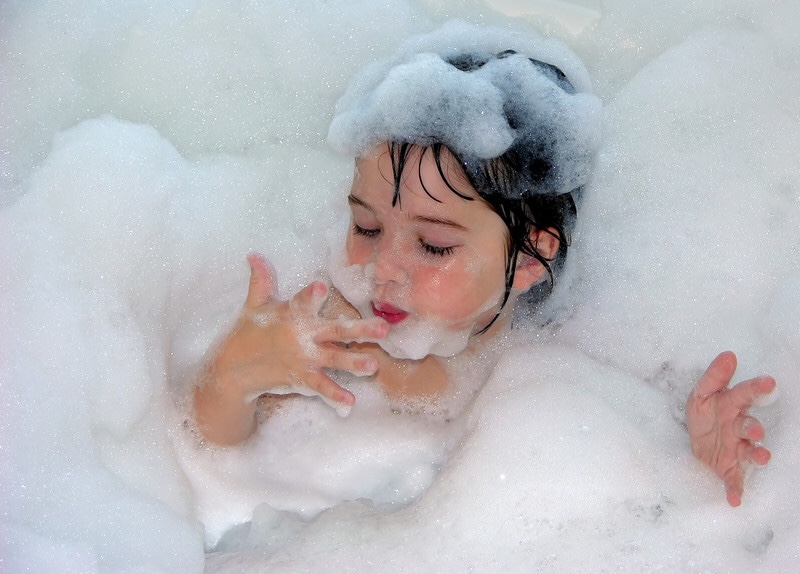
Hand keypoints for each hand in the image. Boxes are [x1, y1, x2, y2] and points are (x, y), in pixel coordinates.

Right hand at [193, 253, 387, 443]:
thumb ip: (261, 279)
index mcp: (291, 315)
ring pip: (334, 360)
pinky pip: (321, 387)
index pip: (302, 302)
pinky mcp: (300, 377)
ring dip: (355, 363)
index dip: (311, 295)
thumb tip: (254, 253)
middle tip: (383, 329)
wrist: (233, 370)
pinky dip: (335, 396)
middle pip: (335, 332)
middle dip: (360, 330)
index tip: (320, 287)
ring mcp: (303, 359)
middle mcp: (301, 337)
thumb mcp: (254, 304)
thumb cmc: (247, 332)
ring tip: (374, 366)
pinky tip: (351, 402)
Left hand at [686, 351, 775, 505]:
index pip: (743, 395)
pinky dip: (735, 490)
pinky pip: (734, 480)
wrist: (696, 440)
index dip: (755, 388)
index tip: (768, 382)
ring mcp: (735, 449)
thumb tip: (729, 355)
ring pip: (748, 452)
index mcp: (730, 406)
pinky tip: (734, 500)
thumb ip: (715, 376)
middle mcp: (737, 428)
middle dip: (752, 428)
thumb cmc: (705, 414)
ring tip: (760, 456)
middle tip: (755, 430)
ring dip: (755, 455)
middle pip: (747, 426)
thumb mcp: (702, 393)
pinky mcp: (728, 469)